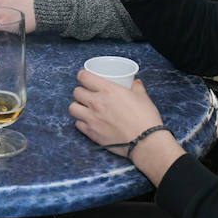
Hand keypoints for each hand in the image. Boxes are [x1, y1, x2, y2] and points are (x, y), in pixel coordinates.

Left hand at [69, 71, 182, 185]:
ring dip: (78, 106)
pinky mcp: (91, 133)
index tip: (85, 78)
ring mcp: (92, 118)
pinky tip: (89, 121)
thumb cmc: (145, 119)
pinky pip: (77, 124)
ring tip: (85, 108)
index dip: (83, 76)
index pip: (84, 77)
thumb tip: (135, 83)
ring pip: (72, 108)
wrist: (145, 142)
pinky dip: (81, 122)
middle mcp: (97, 103)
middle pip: (76, 92)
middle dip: (81, 92)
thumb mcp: (143, 98)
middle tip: (88, 94)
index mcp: (108, 90)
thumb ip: (137, 88)